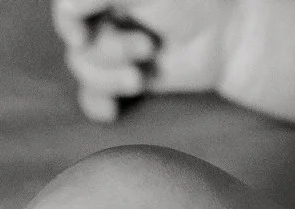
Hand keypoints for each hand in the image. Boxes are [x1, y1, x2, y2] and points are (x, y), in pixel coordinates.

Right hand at [53, 0, 239, 122]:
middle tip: (148, 48)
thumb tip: (66, 9)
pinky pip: (91, 94)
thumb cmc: (191, 2)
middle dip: (109, 52)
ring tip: (141, 78)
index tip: (82, 38)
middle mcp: (105, 15)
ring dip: (109, 78)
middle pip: (76, 44)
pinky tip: (111, 112)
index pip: (67, 8)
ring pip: (83, 70)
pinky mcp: (124, 76)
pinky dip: (98, 103)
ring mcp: (113, 47)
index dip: (68, 23)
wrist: (228, 38)